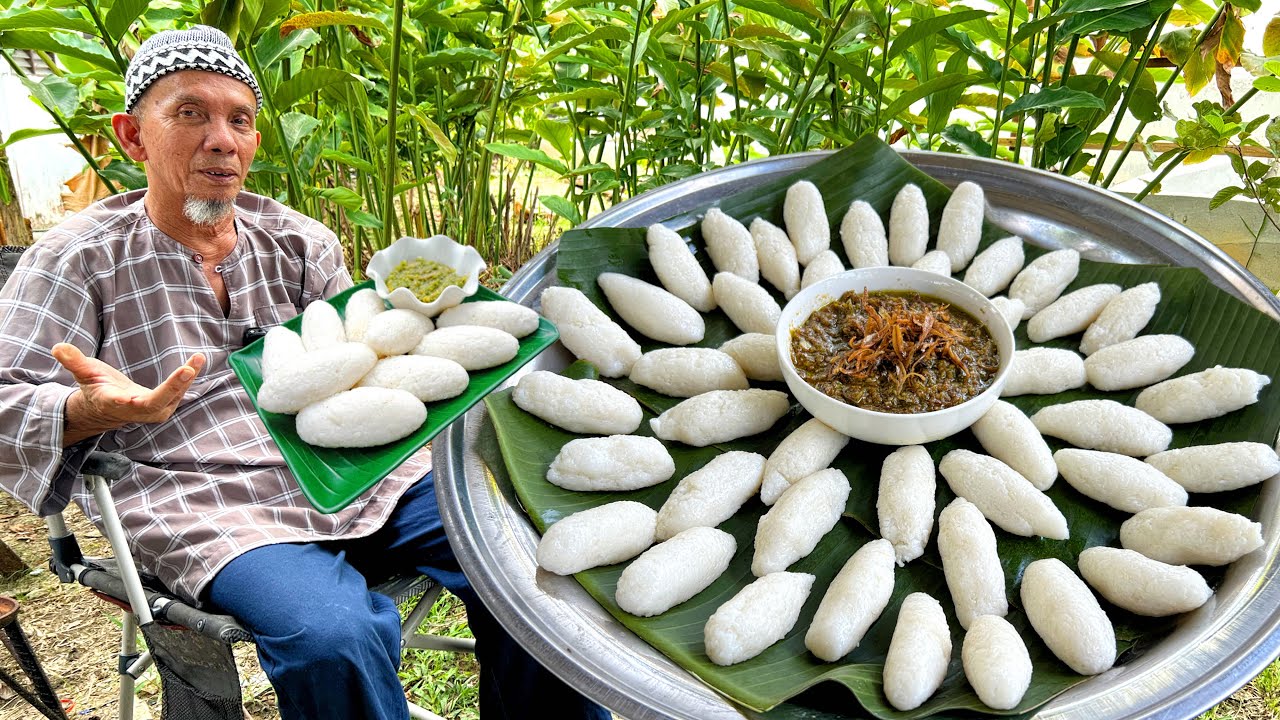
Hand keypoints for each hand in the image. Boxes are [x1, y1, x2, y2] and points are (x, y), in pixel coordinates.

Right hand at [53, 343, 205, 441]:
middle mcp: (135, 409)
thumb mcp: (84, 373)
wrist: (108, 409)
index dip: (124, 401)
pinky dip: (188, 377)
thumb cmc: (96, 388)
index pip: (118, 403)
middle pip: (155, 402)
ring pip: (173, 397)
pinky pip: (179, 391)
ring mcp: (153, 410)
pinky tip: (196, 360)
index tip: (129, 398)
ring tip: (196, 358)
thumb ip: (74, 361)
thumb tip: (58, 347)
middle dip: (172, 387)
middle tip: (187, 370)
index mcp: (112, 402)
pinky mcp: (165, 405)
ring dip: (186, 379)